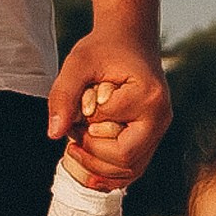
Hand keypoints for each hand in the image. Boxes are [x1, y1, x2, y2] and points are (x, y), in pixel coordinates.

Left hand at [49, 25, 168, 189]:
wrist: (129, 41)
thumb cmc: (103, 49)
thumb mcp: (77, 64)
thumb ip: (63, 96)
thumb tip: (54, 134)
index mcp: (148, 97)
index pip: (109, 130)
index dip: (85, 125)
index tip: (76, 108)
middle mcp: (161, 118)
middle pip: (125, 159)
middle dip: (91, 153)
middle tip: (73, 134)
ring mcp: (159, 131)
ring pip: (130, 170)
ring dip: (98, 167)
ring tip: (77, 148)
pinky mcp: (152, 138)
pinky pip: (134, 169)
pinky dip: (110, 174)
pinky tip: (89, 168)